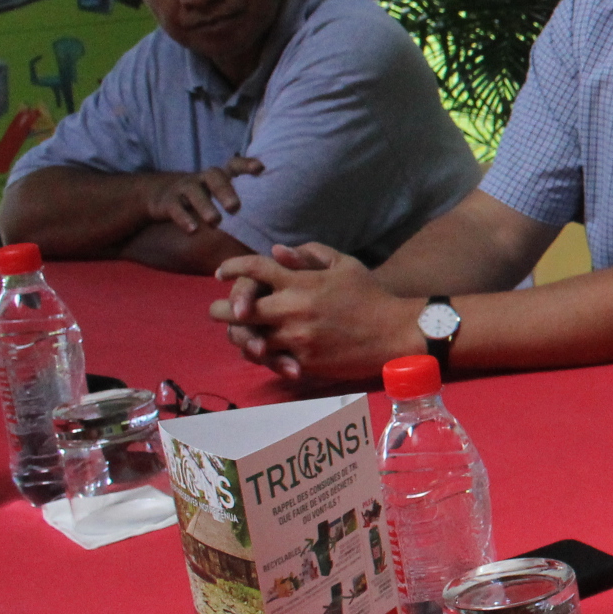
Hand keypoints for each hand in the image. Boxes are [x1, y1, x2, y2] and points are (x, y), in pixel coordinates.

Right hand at [145, 158, 263, 233]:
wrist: (162, 196)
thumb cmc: (205, 199)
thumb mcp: (220, 195)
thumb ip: (244, 203)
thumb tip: (275, 224)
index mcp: (220, 176)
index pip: (235, 165)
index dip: (246, 164)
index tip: (260, 168)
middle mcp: (203, 178)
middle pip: (215, 177)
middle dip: (225, 191)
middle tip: (235, 207)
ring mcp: (185, 188)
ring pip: (194, 192)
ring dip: (205, 206)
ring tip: (215, 221)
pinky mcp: (168, 202)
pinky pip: (175, 207)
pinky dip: (183, 218)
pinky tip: (193, 230)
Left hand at [209, 242, 417, 381]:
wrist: (395, 333)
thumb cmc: (369, 295)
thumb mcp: (345, 265)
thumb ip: (310, 255)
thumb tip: (277, 251)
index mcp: (301, 282)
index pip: (253, 270)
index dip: (231, 268)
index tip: (220, 273)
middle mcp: (292, 310)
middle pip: (236, 310)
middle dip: (220, 310)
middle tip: (217, 310)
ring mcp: (296, 338)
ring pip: (248, 340)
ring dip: (240, 336)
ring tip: (239, 333)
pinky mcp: (303, 362)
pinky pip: (270, 361)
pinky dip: (263, 356)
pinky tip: (262, 351)